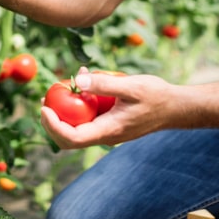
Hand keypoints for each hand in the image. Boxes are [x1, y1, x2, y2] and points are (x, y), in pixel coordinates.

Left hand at [40, 68, 175, 148]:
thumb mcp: (131, 86)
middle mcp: (105, 135)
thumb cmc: (156, 96)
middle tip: (44, 100)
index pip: (72, 138)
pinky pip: (88, 119)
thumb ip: (104, 84)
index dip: (53, 126)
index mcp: (108, 131)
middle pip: (68, 139)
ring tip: (58, 88)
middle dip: (52, 122)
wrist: (175, 107)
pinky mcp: (109, 123)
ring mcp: (107, 131)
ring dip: (64, 113)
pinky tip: (80, 84)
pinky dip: (79, 105)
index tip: (44, 108)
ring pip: (77, 129)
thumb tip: (78, 80)